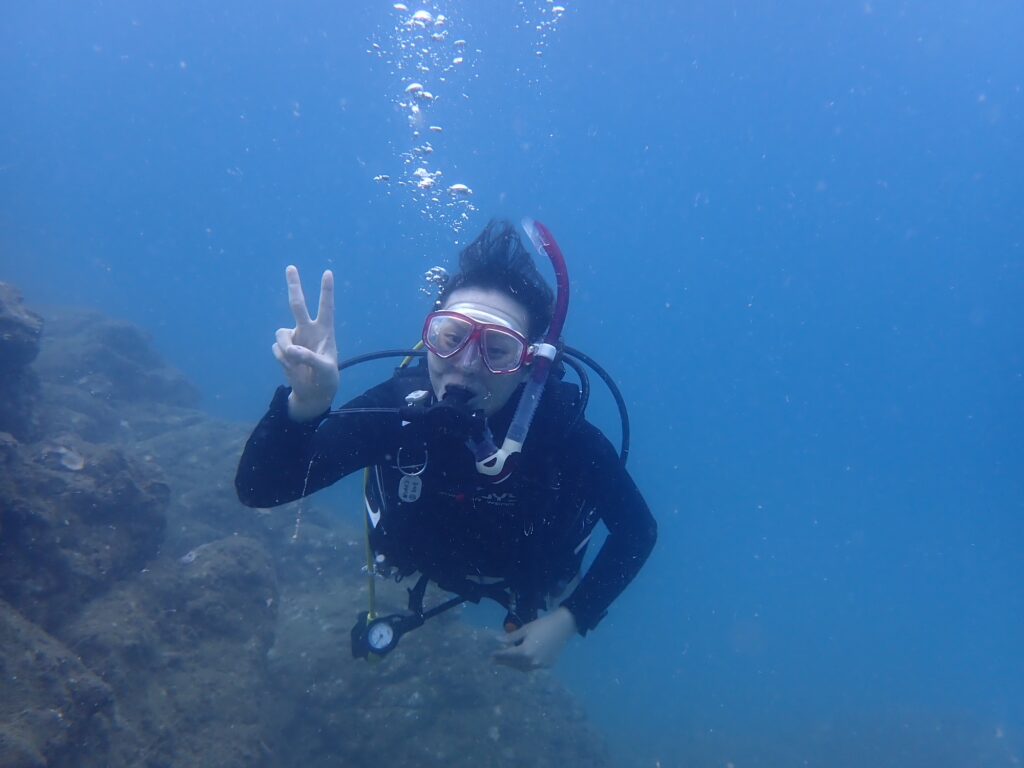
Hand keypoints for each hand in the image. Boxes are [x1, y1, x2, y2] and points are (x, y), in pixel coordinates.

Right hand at [272, 265, 338, 421]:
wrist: (313, 392)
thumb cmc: (327, 378)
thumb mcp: (325, 370)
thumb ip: (311, 358)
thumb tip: (292, 350)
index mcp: (325, 331)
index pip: (326, 307)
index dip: (326, 291)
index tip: (328, 273)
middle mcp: (308, 330)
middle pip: (298, 304)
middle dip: (294, 285)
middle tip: (291, 267)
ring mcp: (294, 338)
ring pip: (281, 334)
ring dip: (286, 350)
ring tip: (297, 364)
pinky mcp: (283, 348)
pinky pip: (277, 349)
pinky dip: (283, 360)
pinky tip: (293, 368)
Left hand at [493, 607, 577, 670]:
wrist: (563, 627)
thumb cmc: (543, 625)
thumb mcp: (525, 629)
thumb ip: (511, 637)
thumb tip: (498, 640)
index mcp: (525, 652)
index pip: (507, 655)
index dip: (498, 655)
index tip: (490, 656)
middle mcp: (532, 662)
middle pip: (514, 664)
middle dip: (504, 662)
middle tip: (494, 661)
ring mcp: (540, 665)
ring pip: (523, 668)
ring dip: (513, 665)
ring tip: (506, 662)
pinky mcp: (547, 665)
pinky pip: (532, 667)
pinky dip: (524, 665)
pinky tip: (521, 660)